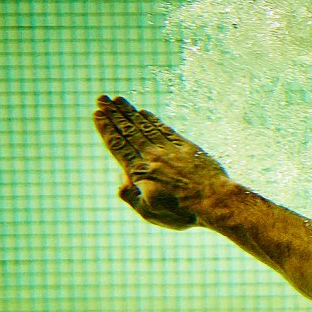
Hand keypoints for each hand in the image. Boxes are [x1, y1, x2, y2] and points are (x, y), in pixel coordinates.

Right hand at [92, 95, 230, 229]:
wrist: (215, 201)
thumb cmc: (182, 212)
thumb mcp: (150, 213)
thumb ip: (131, 197)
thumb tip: (118, 182)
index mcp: (140, 172)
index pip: (118, 146)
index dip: (106, 129)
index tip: (97, 114)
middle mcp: (152, 156)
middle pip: (129, 131)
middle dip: (113, 114)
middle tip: (102, 99)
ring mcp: (169, 149)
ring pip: (145, 127)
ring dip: (130, 112)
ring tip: (118, 100)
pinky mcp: (186, 147)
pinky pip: (165, 129)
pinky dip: (152, 120)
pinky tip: (144, 112)